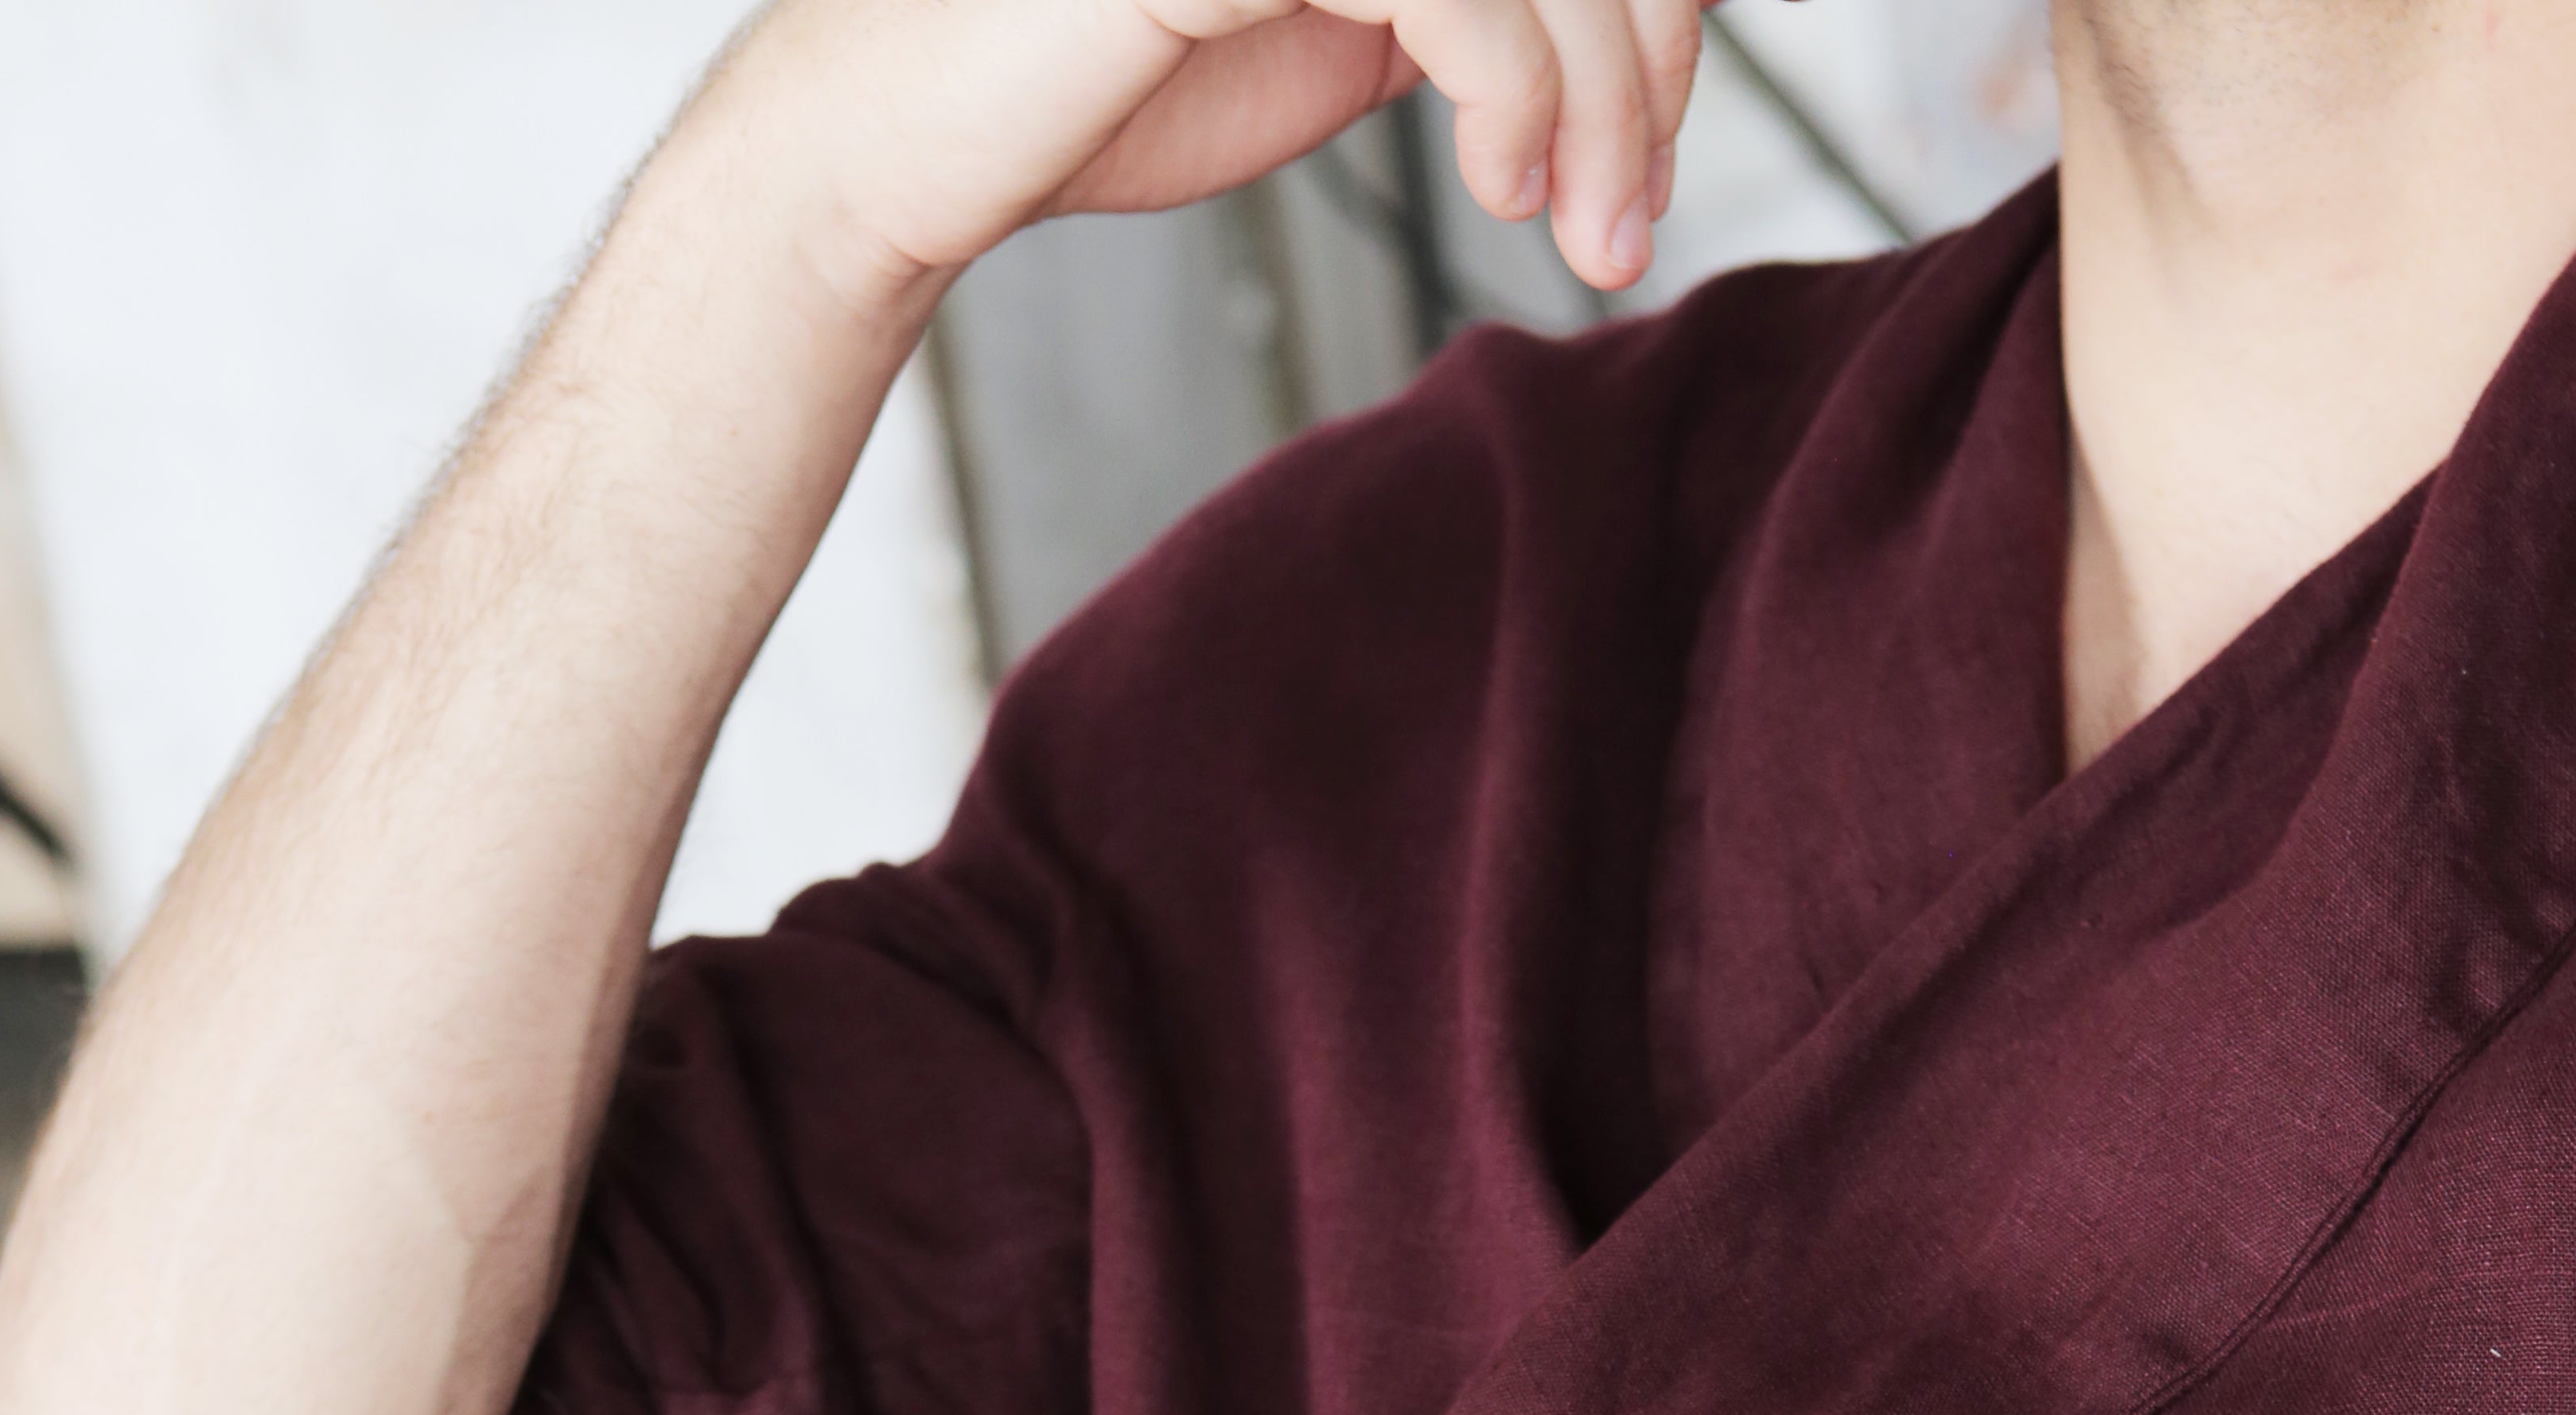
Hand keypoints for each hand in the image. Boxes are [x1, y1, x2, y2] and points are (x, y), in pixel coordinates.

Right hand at [725, 0, 1713, 313]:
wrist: (922, 141)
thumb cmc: (1109, 85)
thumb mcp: (1338, 27)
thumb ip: (1465, 0)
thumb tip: (1627, 29)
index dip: (1654, 8)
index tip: (1648, 148)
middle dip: (1645, 62)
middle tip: (1626, 221)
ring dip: (1602, 102)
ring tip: (1579, 231)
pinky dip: (1522, 95)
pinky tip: (1500, 185)